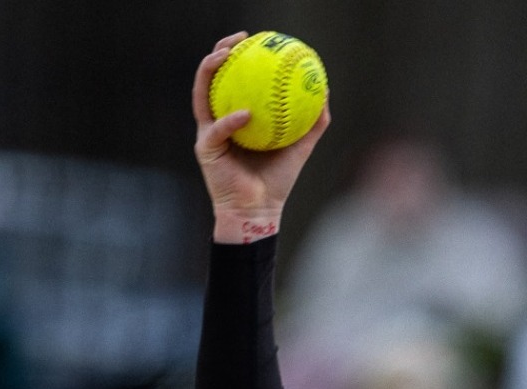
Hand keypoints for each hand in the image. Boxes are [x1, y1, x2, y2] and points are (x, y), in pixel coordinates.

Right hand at [191, 32, 330, 242]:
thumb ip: (312, 122)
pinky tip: (246, 114)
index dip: (238, 55)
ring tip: (225, 57)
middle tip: (237, 40)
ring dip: (210, 71)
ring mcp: (208, 132)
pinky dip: (231, 121)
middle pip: (210, 78)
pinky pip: (217, 129)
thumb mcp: (300, 147)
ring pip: (201, 94)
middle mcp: (218, 119)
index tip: (253, 39)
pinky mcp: (205, 148)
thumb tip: (325, 92)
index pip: (232, 79)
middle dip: (219, 52)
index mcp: (235, 116)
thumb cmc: (277, 180)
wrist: (259, 210)